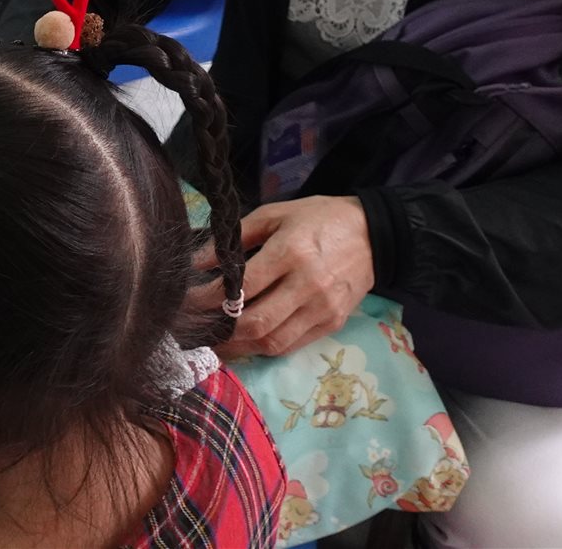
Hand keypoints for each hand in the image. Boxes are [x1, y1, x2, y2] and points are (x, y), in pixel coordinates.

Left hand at [193, 196, 374, 359]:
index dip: (209, 298)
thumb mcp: (274, 215)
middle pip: (256, 322)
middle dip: (220, 330)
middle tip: (195, 329)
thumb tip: (198, 262)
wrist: (375, 235)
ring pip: (273, 341)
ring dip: (239, 347)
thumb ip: (235, 238)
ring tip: (214, 342)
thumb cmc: (318, 218)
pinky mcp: (332, 324)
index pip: (242, 286)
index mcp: (290, 252)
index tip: (186, 300)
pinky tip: (245, 341)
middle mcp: (307, 286)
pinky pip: (292, 345)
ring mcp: (322, 309)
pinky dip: (264, 346)